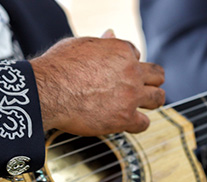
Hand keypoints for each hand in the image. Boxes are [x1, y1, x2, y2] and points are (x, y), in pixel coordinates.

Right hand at [30, 32, 164, 135]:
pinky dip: (138, 123)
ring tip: (143, 105)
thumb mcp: (81, 45)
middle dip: (151, 80)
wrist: (49, 91)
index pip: (136, 55)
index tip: (118, 73)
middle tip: (143, 88)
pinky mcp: (124, 118)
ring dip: (152, 101)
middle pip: (157, 75)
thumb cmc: (58, 67)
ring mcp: (130, 95)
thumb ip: (101, 43)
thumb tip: (111, 33)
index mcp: (121, 50)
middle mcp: (131, 71)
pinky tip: (129, 123)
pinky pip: (144, 123)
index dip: (128, 64)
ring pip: (157, 98)